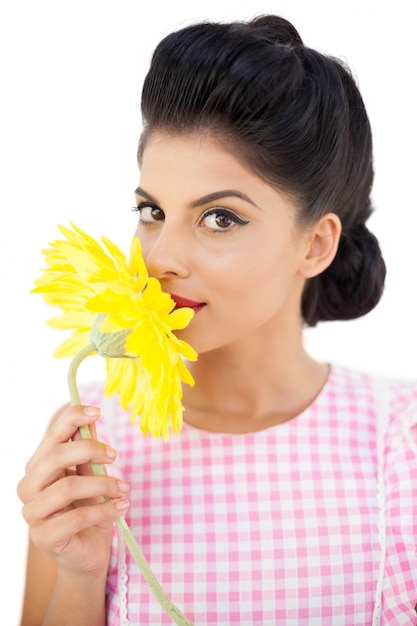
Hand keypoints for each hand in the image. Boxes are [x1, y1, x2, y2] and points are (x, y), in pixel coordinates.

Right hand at [17, 404, 129, 576]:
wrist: (88, 551)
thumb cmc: (88, 509)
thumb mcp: (91, 476)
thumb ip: (88, 452)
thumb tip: (91, 420)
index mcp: (38, 467)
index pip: (51, 436)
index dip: (71, 419)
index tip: (97, 412)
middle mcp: (29, 487)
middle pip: (54, 457)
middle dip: (88, 450)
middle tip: (114, 455)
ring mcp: (33, 514)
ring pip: (67, 487)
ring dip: (103, 484)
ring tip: (124, 488)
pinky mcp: (44, 537)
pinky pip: (77, 518)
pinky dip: (105, 509)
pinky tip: (122, 506)